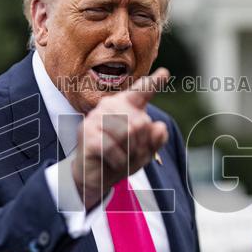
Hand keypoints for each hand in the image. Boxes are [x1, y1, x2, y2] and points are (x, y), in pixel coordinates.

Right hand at [70, 68, 169, 209]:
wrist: (95, 178)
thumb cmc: (120, 159)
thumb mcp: (144, 151)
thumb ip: (155, 139)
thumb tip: (160, 127)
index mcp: (125, 106)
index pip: (141, 92)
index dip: (153, 83)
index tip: (165, 74)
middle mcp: (109, 106)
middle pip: (141, 122)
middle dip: (142, 145)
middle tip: (134, 156)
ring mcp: (95, 117)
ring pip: (127, 133)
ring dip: (130, 154)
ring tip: (124, 159)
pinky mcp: (87, 133)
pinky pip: (113, 147)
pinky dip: (119, 161)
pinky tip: (115, 163)